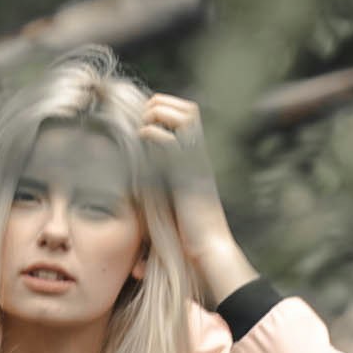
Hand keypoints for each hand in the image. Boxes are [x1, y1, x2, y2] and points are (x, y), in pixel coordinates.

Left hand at [137, 92, 254, 301]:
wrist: (210, 247)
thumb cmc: (191, 231)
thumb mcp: (174, 196)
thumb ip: (164, 177)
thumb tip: (143, 171)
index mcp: (198, 156)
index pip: (189, 113)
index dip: (168, 107)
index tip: (147, 120)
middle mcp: (200, 154)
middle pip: (188, 108)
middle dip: (161, 105)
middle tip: (143, 122)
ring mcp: (195, 162)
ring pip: (182, 116)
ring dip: (157, 115)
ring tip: (143, 132)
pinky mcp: (186, 175)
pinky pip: (169, 142)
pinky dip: (151, 135)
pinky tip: (142, 144)